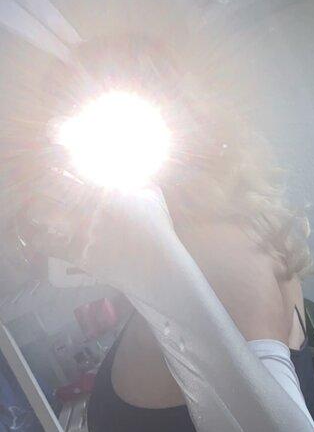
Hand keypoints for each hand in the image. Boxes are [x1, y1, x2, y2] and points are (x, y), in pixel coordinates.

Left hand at [17, 169, 173, 282]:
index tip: (55, 167)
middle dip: (43, 185)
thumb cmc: (158, 230)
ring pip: (43, 213)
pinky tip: (37, 236)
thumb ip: (138, 180)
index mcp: (104, 190)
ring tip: (37, 211)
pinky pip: (47, 244)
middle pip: (50, 187)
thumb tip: (129, 175)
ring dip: (38, 210)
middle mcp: (88, 207)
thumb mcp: (153, 196)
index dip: (58, 165)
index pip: (71, 170)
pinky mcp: (76, 253)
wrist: (156, 266)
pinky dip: (39, 238)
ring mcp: (80, 231)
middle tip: (43, 189)